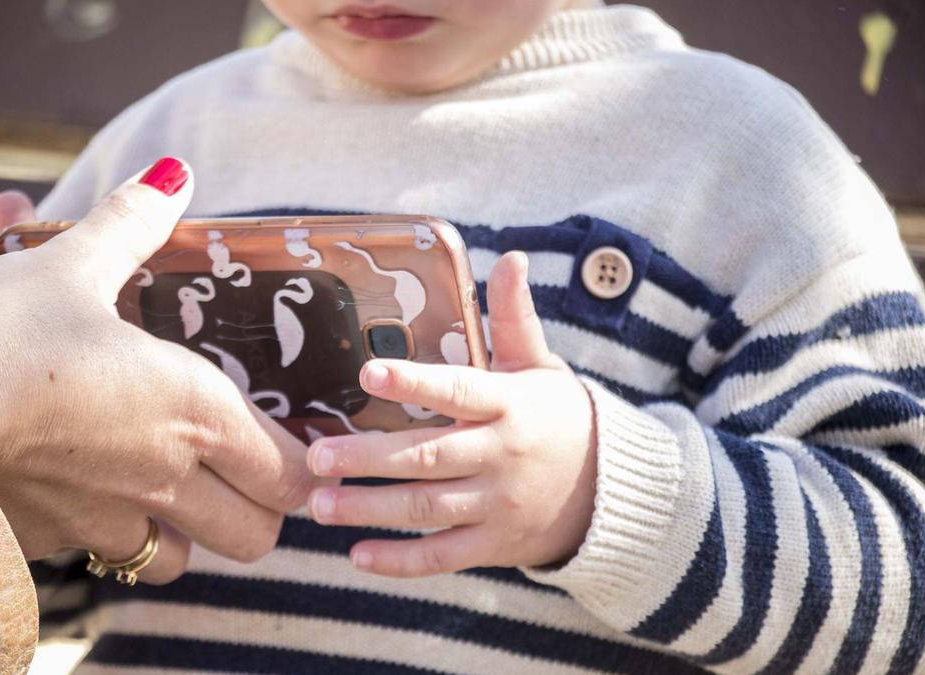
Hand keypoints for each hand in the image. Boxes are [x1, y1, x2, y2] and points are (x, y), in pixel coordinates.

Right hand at [0, 158, 319, 582]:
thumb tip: (173, 175)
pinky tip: (87, 492)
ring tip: (168, 488)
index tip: (292, 442)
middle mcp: (168, 479)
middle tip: (240, 471)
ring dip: (190, 533)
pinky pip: (104, 558)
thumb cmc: (5, 335)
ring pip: (184, 560)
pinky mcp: (53, 544)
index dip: (304, 463)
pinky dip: (111, 536)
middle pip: (259, 535)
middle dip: (261, 509)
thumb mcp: (71, 264)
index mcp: (197, 411)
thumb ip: (130, 224)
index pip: (294, 473)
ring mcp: (111, 522)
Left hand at [305, 252, 597, 576]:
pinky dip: (401, 561)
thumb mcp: (542, 366)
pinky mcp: (494, 544)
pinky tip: (357, 557)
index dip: (414, 381)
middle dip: (367, 459)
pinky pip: (443, 556)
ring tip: (318, 504)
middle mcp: (500, 455)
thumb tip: (513, 258)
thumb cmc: (558, 417)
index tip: (369, 371)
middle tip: (316, 456)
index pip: (457, 390)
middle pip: (427, 457)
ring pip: (426, 509)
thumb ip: (516, 318)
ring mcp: (498, 505)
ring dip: (369, 508)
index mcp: (508, 405)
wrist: (608, 490)